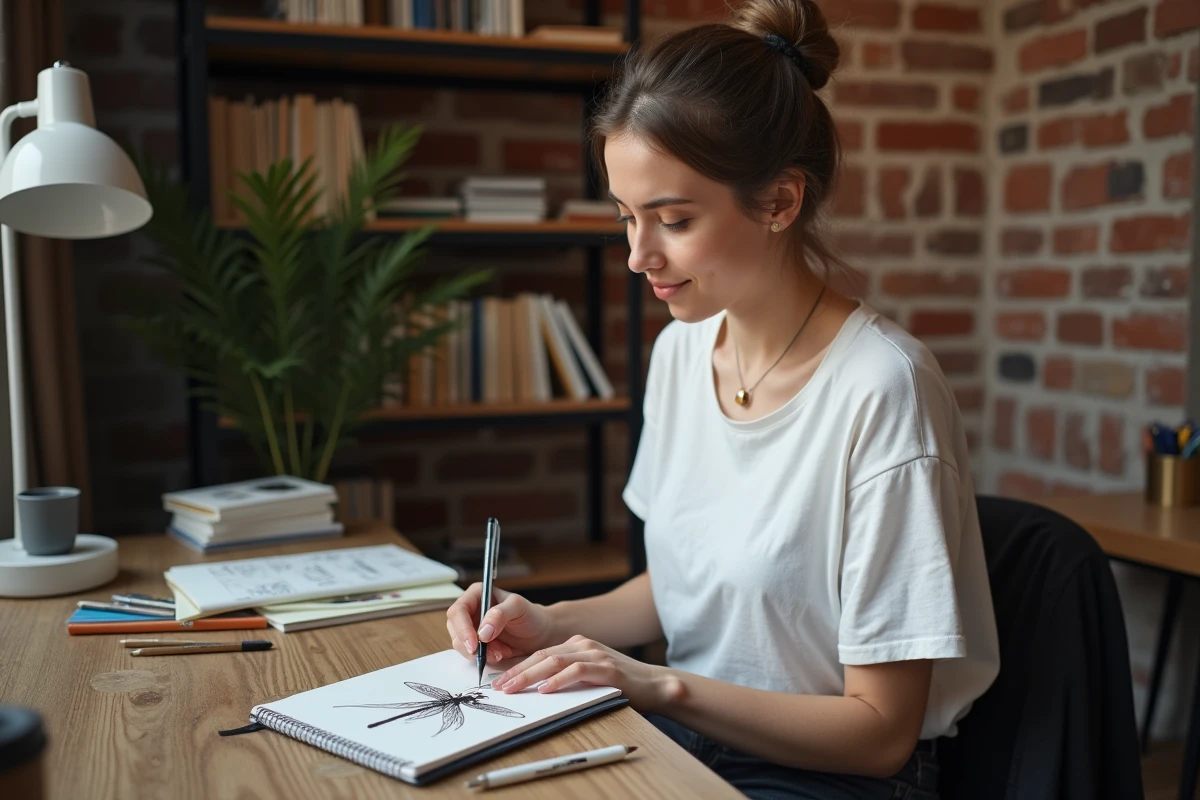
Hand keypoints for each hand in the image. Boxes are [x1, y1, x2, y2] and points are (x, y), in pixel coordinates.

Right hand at [445, 583, 554, 663]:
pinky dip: (485, 658)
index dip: (462, 628)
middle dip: (471, 644)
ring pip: (461, 644)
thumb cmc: (531, 615)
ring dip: (480, 653)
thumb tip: (482, 631)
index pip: (458, 611)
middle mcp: (471, 610)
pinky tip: (501, 653)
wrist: (540, 633)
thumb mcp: (518, 608)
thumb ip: (500, 614)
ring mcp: (472, 628)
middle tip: (491, 653)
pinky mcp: (477, 644)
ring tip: (501, 651)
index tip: (474, 644)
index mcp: (477, 594)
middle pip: (455, 629)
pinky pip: (471, 654)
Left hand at [490, 634, 679, 713]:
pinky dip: (558, 680)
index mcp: (577, 645)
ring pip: (554, 661)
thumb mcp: (588, 677)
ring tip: (512, 688)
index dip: (518, 666)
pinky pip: (577, 671)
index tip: (500, 680)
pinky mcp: (607, 668)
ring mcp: (596, 654)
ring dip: (530, 675)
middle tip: (499, 686)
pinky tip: (545, 689)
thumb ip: (566, 677)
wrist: (655, 685)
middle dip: (517, 671)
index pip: (540, 653)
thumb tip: (536, 689)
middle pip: (542, 655)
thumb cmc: (620, 685)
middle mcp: (584, 645)